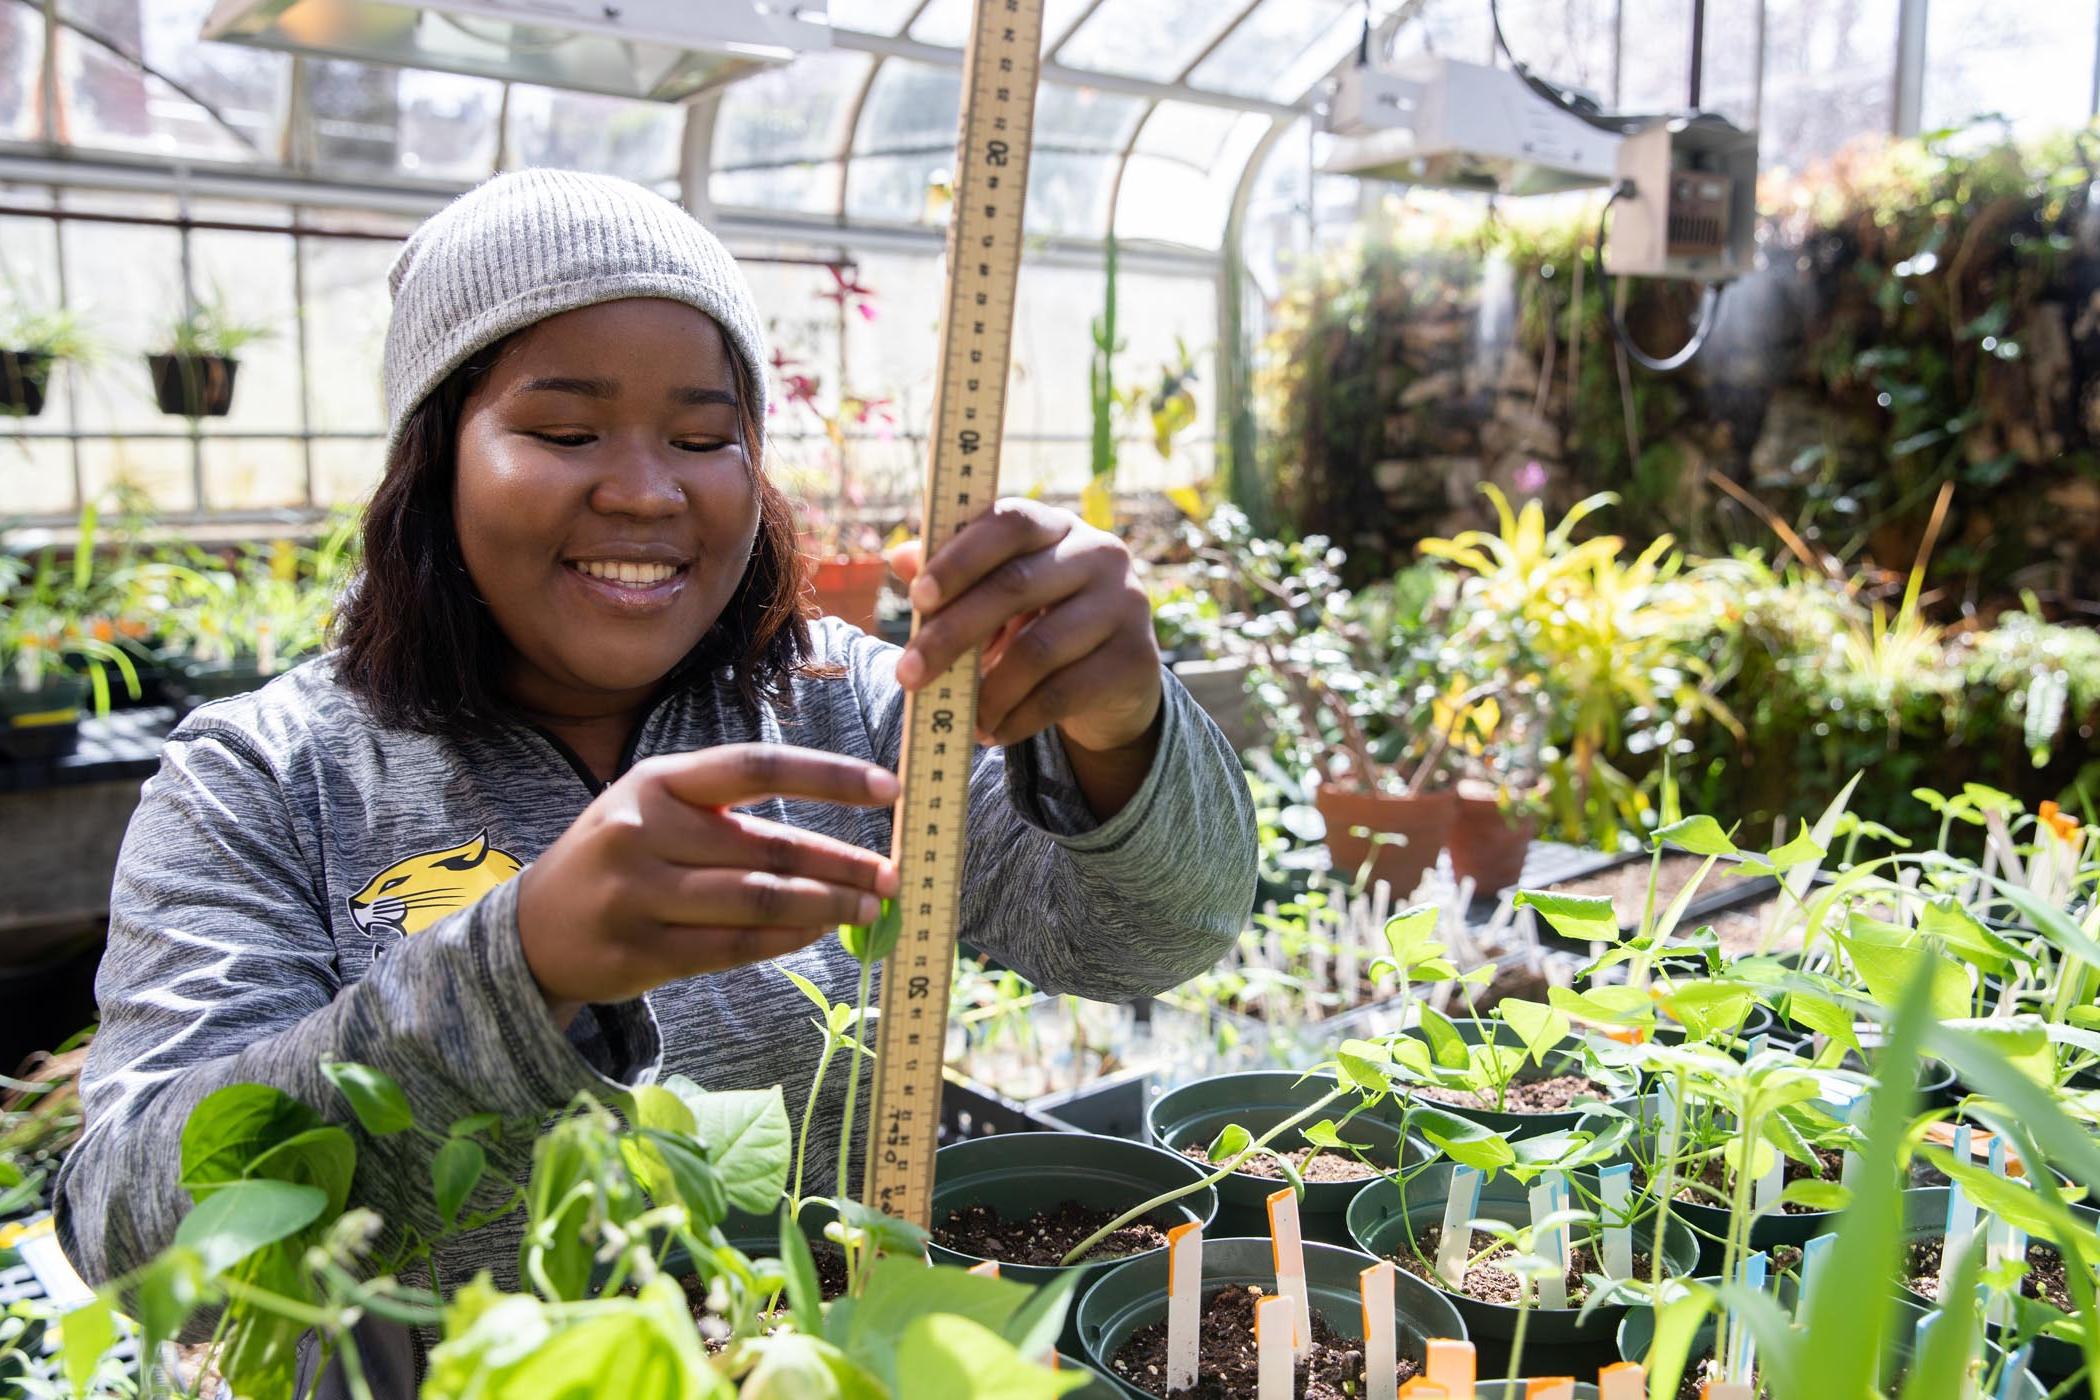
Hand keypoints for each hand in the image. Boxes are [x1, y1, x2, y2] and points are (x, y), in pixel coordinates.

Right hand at [515, 744, 898, 1016]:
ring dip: (825, 907)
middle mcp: (643, 830)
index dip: (828, 777)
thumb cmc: (618, 856)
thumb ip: (728, 813)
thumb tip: (834, 839)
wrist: (530, 929)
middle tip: (891, 876)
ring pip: (756, 901)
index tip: (888, 789)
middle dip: (842, 864)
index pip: (757, 767)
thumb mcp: (654, 808)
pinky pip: (732, 947)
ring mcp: (637, 895)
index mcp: (657, 780)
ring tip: (869, 908)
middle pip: (768, 847)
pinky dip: (785, 941)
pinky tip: (819, 934)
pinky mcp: (640, 953)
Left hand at [887, 498, 1161, 754]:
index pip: (1010, 521)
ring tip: (960, 719)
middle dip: (952, 634)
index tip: (917, 596)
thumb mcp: (998, 598)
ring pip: (1038, 649)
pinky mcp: (1137, 659)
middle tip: (908, 675)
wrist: (1113, 683)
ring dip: (987, 692)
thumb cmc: (1039, 625)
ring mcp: (1126, 605)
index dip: (961, 556)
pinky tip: (992, 733)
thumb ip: (953, 577)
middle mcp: (1100, 554)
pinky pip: (1062, 694)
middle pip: (1016, 586)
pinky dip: (1017, 719)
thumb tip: (901, 557)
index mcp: (1057, 526)